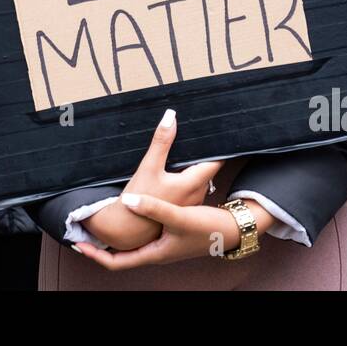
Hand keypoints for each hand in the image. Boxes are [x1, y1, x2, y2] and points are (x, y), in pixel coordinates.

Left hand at [75, 194, 269, 269]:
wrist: (232, 229)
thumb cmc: (206, 228)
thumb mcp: (178, 216)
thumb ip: (153, 208)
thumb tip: (127, 200)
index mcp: (154, 254)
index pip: (117, 263)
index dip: (96, 255)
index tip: (79, 245)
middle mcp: (156, 251)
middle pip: (121, 254)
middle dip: (101, 246)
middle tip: (84, 233)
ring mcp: (163, 243)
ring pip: (132, 243)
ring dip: (115, 236)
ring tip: (99, 222)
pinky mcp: (169, 232)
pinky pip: (143, 232)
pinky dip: (131, 224)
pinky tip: (129, 208)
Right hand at [82, 110, 222, 250]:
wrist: (126, 229)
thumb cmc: (139, 199)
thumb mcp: (149, 166)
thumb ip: (161, 141)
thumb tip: (170, 116)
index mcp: (192, 183)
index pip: (216, 162)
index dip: (219, 148)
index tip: (219, 135)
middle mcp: (196, 195)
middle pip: (207, 170)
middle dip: (203, 156)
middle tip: (198, 139)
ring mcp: (189, 205)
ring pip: (198, 180)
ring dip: (194, 168)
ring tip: (186, 153)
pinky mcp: (181, 210)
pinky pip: (190, 190)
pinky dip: (186, 179)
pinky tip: (173, 173)